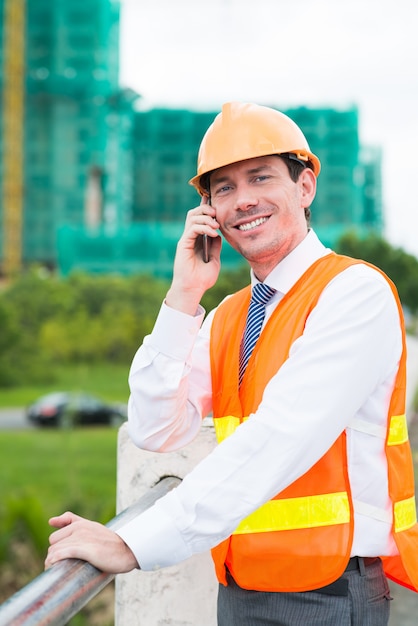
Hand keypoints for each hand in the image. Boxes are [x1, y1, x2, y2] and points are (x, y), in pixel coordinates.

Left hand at [45, 512, 137, 573]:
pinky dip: (56, 558)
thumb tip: (50, 521)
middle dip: (54, 556)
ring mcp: (83, 539)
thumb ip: (71, 520)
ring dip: (52, 562)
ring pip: (56, 551)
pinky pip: (65, 552)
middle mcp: (79, 529)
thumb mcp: (90, 526)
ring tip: (56, 571)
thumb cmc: (107, 541)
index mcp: (79, 524)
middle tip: (60, 568)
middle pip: (54, 545)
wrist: (126, 551)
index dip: (56, 549)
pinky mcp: (87, 550)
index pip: (54, 538)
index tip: (60, 559)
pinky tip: (53, 564)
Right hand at [166, 196, 221, 314]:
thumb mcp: (214, 260)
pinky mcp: (183, 244)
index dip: (207, 208)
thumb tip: (219, 234)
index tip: (217, 206)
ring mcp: (186, 239)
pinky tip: (213, 233)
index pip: (200, 218)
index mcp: (197, 239)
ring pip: (192, 217)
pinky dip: (204, 227)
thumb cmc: (202, 279)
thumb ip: (216, 246)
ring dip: (206, 217)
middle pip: (195, 213)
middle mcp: (190, 237)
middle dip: (206, 209)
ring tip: (216, 225)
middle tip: (217, 215)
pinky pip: (193, 228)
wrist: (194, 289)